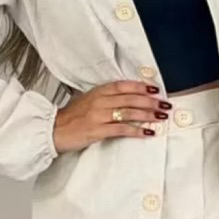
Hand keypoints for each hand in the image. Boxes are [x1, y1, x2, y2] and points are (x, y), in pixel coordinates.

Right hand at [52, 80, 172, 152]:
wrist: (54, 129)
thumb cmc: (71, 116)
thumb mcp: (88, 100)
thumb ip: (106, 97)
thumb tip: (128, 97)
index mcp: (98, 92)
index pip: (123, 86)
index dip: (141, 87)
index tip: (155, 90)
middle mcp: (100, 101)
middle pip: (130, 99)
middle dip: (150, 102)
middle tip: (165, 105)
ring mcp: (99, 116)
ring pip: (129, 113)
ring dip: (147, 115)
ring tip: (160, 118)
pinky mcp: (98, 130)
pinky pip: (122, 129)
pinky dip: (136, 131)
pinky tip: (147, 132)